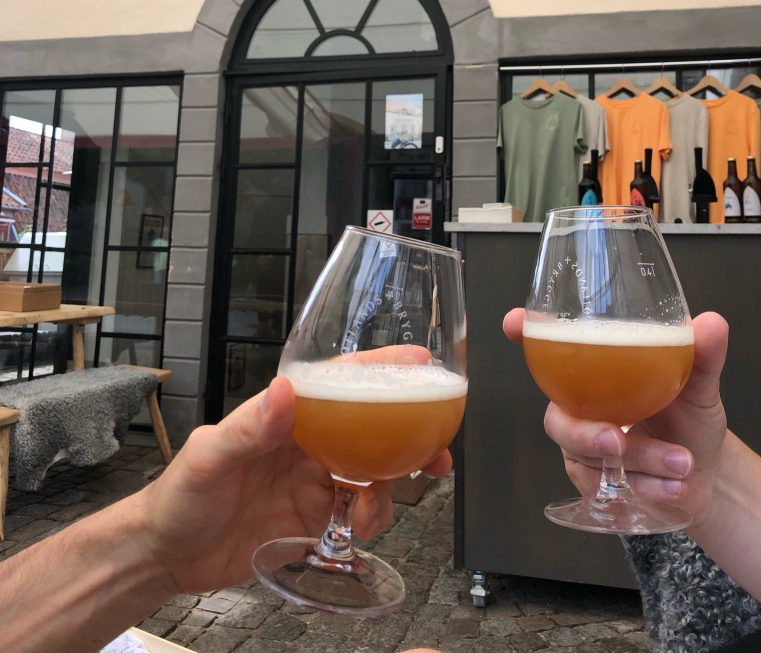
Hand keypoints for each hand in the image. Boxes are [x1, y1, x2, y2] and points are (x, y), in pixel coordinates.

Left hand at [133, 376, 452, 594]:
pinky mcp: (315, 518)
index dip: (382, 368)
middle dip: (410, 436)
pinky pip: (358, 514)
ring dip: (388, 492)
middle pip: (372, 428)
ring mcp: (314, 480)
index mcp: (288, 415)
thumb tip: (285, 392)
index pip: (340, 380)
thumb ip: (249, 426)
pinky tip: (358, 530)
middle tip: (436, 453)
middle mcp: (309, 443)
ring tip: (371, 513)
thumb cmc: (180, 494)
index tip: (419, 361)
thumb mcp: (210, 454)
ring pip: (373, 475)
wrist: (168, 556)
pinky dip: (370, 521)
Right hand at [502, 307, 728, 524]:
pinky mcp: (594, 485)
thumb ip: (702, 357)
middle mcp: (579, 408)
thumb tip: (711, 323)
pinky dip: (645, 487)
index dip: (527, 334)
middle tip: (619, 440)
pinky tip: (674, 486)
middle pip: (559, 420)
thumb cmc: (690, 422)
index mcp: (596, 373)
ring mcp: (582, 450)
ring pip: (589, 460)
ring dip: (638, 462)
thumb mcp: (700, 387)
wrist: (707, 479)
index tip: (514, 324)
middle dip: (586, 434)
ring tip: (682, 464)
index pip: (550, 349)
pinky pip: (605, 490)